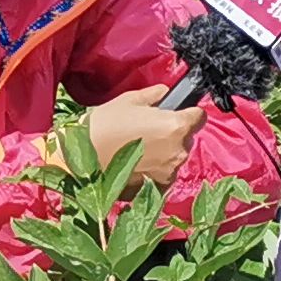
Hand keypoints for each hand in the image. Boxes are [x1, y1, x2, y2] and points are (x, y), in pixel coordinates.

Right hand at [72, 98, 198, 186]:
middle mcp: (179, 150)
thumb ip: (155, 95)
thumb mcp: (129, 100)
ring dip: (164, 152)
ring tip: (139, 148)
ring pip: (175, 156)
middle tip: (149, 129)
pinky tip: (136, 164)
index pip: (200, 115)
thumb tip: (166, 93)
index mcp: (176, 125)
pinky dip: (155, 169)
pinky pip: (164, 174)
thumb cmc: (104, 125)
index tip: (176, 112)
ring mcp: (169, 171)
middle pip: (187, 137)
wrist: (80, 160)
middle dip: (173, 132)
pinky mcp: (157, 187)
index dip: (188, 112)